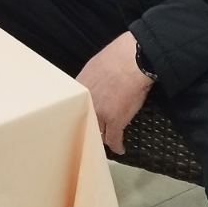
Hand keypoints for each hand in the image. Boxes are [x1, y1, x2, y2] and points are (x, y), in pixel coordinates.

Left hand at [75, 32, 153, 155]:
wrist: (131, 61)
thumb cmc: (116, 57)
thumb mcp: (95, 66)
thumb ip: (91, 78)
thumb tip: (95, 81)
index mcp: (81, 88)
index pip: (76, 106)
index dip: (80, 112)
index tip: (82, 117)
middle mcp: (87, 103)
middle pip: (85, 120)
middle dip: (88, 127)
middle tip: (90, 133)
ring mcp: (101, 114)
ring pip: (98, 131)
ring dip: (102, 137)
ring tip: (104, 142)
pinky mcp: (116, 122)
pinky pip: (115, 139)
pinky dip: (117, 145)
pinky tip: (120, 149)